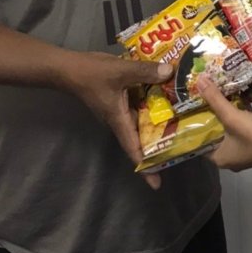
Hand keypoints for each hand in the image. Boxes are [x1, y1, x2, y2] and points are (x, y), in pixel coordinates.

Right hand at [61, 51, 172, 188]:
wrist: (69, 68)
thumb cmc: (91, 75)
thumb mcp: (120, 71)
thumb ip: (144, 72)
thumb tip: (170, 72)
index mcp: (119, 121)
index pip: (133, 150)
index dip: (145, 168)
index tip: (157, 184)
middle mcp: (119, 120)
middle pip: (141, 138)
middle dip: (158, 145)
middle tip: (182, 148)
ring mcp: (119, 109)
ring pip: (141, 121)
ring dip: (158, 121)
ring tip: (182, 122)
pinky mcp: (120, 98)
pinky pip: (139, 105)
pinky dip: (152, 102)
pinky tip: (167, 93)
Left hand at [197, 77, 251, 171]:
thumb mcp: (232, 116)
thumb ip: (215, 99)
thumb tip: (198, 81)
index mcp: (218, 157)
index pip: (198, 140)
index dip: (193, 124)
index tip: (189, 107)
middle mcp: (227, 157)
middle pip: (212, 133)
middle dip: (209, 115)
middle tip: (202, 96)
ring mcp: (241, 151)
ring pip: (226, 129)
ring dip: (223, 113)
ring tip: (216, 94)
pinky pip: (238, 128)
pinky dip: (236, 116)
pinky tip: (236, 99)